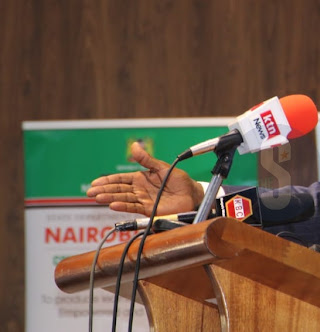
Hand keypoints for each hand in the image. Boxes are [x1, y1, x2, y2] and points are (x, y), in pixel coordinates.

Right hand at [86, 142, 203, 215]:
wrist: (192, 194)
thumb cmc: (179, 180)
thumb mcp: (162, 167)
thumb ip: (146, 159)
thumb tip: (134, 146)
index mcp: (141, 178)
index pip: (121, 179)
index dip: (108, 180)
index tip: (95, 183)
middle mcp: (140, 189)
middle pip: (119, 189)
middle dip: (104, 190)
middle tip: (90, 192)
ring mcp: (143, 199)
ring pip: (123, 198)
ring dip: (110, 198)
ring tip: (98, 198)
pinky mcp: (149, 209)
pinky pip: (134, 207)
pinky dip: (123, 206)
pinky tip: (113, 205)